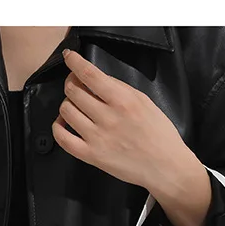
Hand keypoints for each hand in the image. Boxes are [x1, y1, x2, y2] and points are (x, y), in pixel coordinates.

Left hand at [52, 49, 199, 199]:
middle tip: (76, 86)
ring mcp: (98, 138)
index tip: (69, 58)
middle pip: (73, 90)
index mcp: (122, 101)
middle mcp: (108, 118)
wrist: (166, 168)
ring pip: (66, 111)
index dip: (73, 62)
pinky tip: (64, 124)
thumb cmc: (160, 136)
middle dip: (71, 83)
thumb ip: (120, 88)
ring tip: (76, 107)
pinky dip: (58, 127)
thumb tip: (97, 78)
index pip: (88, 74)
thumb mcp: (145, 102)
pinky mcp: (93, 156)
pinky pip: (63, 138)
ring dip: (67, 104)